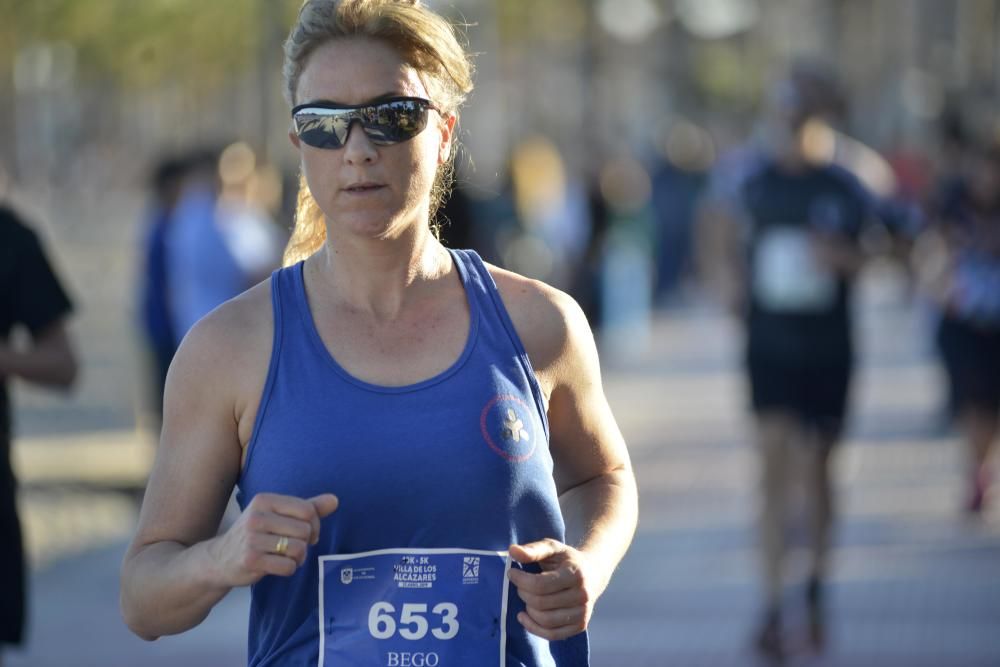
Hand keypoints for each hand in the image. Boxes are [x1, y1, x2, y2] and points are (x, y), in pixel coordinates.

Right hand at [208, 492, 337, 586]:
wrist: (219, 559)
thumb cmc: (256, 534)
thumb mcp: (279, 516)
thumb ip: (308, 507)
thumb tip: (335, 500)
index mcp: (265, 500)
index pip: (308, 510)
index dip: (315, 525)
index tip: (307, 533)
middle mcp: (257, 516)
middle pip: (305, 531)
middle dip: (305, 543)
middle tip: (293, 547)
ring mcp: (252, 539)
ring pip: (298, 549)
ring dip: (298, 558)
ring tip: (286, 557)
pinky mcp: (251, 560)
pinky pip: (288, 566)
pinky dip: (289, 569)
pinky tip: (277, 566)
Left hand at [507, 538, 603, 640]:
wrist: (592, 574)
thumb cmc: (566, 559)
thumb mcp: (552, 547)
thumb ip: (533, 549)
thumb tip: (512, 551)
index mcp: (576, 574)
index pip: (540, 584)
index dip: (521, 580)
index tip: (512, 573)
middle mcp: (582, 595)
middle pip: (540, 603)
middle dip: (523, 593)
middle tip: (520, 585)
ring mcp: (583, 613)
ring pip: (545, 620)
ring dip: (528, 610)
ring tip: (526, 597)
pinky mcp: (580, 626)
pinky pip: (552, 635)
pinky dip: (533, 627)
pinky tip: (524, 616)